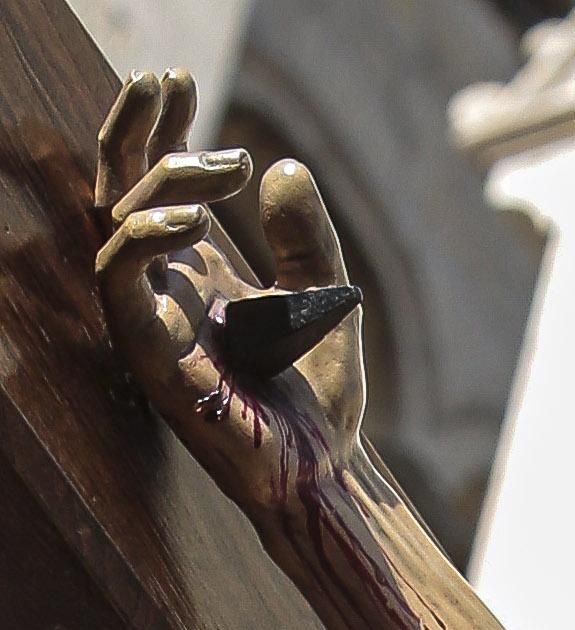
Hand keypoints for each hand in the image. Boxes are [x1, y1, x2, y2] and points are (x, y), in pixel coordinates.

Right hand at [93, 71, 367, 516]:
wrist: (325, 472)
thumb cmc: (317, 398)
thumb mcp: (326, 295)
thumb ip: (307, 235)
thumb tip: (283, 169)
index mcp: (195, 268)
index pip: (155, 179)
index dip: (157, 125)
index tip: (178, 80)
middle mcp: (164, 286)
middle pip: (118, 184)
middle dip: (135, 125)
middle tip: (170, 82)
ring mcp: (151, 318)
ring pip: (117, 219)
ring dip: (162, 179)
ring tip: (225, 167)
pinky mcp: (150, 355)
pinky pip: (119, 279)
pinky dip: (146, 238)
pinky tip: (194, 221)